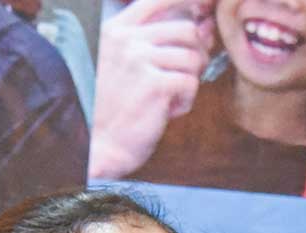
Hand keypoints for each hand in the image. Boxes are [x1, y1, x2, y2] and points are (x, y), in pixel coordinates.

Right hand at [88, 0, 214, 179]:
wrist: (99, 145)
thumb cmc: (116, 107)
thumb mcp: (128, 64)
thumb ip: (160, 41)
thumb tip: (206, 24)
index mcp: (115, 30)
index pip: (159, 0)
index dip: (189, 1)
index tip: (205, 8)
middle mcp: (125, 40)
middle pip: (187, 29)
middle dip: (198, 52)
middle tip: (189, 73)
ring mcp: (139, 60)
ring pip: (193, 57)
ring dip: (190, 79)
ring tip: (170, 96)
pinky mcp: (154, 85)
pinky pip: (192, 82)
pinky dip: (186, 100)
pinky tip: (167, 110)